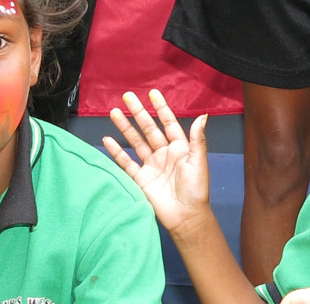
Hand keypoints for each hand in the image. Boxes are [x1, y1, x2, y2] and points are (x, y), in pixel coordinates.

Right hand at [103, 89, 213, 234]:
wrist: (186, 216)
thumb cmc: (196, 189)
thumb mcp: (199, 162)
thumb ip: (198, 139)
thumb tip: (202, 116)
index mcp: (180, 147)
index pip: (168, 123)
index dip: (161, 108)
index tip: (153, 93)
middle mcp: (164, 153)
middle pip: (149, 128)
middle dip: (138, 112)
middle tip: (127, 96)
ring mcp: (151, 165)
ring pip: (136, 142)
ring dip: (125, 127)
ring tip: (114, 112)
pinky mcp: (141, 179)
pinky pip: (126, 162)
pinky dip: (116, 151)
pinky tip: (107, 140)